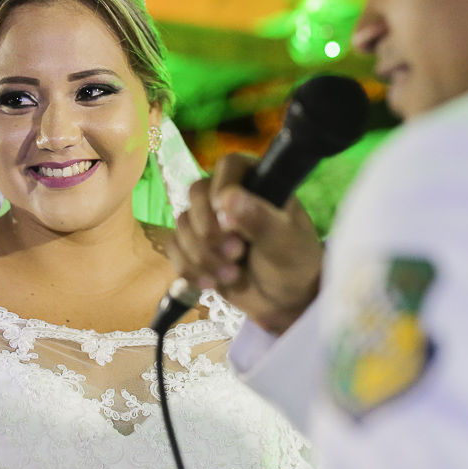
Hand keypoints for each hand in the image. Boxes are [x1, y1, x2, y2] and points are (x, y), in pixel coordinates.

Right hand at [168, 153, 323, 334]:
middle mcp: (229, 196)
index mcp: (257, 183)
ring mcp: (208, 220)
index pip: (230, 165)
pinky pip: (173, 247)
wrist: (284, 303)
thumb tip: (228, 197)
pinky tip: (212, 282)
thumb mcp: (284, 242)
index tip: (227, 220)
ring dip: (203, 255)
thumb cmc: (293, 264)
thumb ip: (259, 218)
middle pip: (196, 193)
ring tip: (233, 274)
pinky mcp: (194, 245)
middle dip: (210, 231)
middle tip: (236, 252)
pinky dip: (190, 268)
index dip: (222, 188)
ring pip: (182, 224)